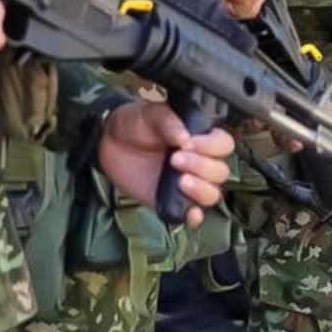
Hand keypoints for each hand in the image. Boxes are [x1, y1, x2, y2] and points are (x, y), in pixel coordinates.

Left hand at [99, 101, 235, 227]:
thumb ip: (168, 122)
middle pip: (220, 172)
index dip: (211, 146)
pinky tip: (190, 213)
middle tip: (174, 160)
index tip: (188, 144)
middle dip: (202, 166)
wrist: (107, 143)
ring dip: (201, 189)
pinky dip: (194, 217)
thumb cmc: (134, 124)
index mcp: (201, 138)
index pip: (224, 144)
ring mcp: (187, 184)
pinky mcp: (171, 202)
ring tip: (180, 181)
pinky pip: (190, 215)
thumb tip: (185, 137)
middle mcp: (200, 162)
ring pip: (212, 194)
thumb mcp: (150, 114)